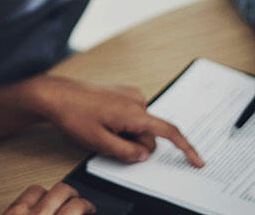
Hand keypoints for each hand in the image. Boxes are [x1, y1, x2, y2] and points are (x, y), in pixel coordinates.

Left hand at [4, 183, 94, 214]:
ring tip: (56, 201)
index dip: (88, 206)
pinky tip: (35, 206)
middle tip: (77, 203)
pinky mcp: (6, 214)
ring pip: (40, 189)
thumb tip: (80, 214)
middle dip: (73, 195)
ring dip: (51, 194)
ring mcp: (19, 214)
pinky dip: (32, 199)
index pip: (78, 205)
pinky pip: (22, 198)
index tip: (90, 209)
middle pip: (62, 191)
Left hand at [34, 76, 203, 166]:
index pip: (168, 132)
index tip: (197, 161)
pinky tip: (103, 121)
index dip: (185, 148)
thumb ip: (126, 152)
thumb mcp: (99, 142)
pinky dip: (123, 125)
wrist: (57, 94)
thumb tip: (145, 155)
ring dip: (127, 134)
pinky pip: (132, 116)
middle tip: (109, 141)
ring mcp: (131, 94)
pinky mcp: (124, 93)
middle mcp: (137, 99)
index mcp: (134, 111)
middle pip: (150, 134)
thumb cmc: (74, 114)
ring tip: (102, 128)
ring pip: (140, 126)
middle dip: (136, 144)